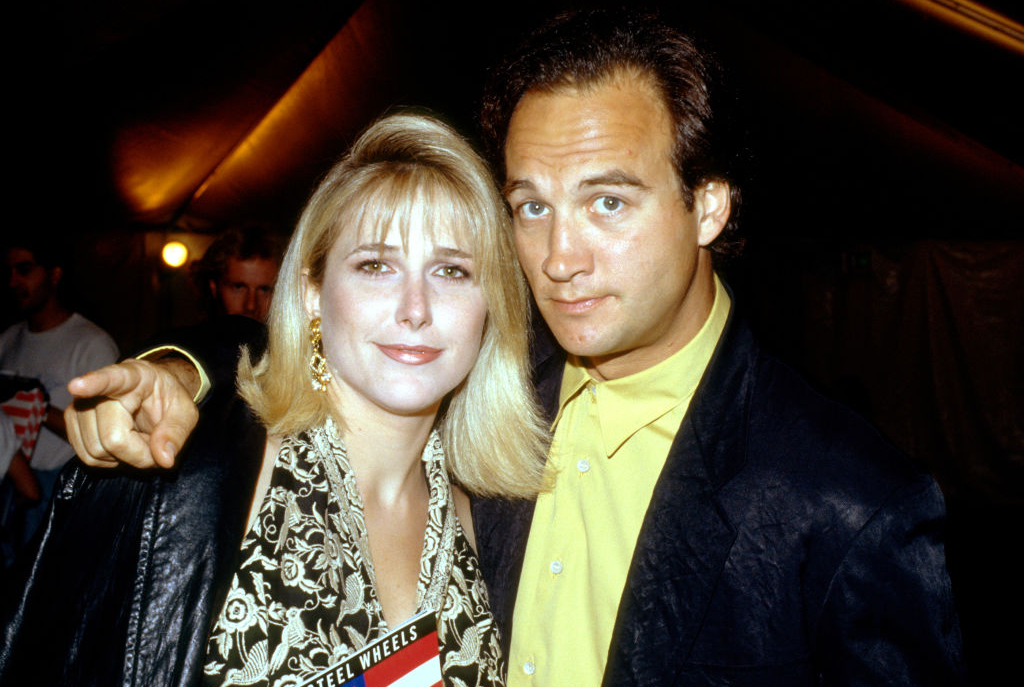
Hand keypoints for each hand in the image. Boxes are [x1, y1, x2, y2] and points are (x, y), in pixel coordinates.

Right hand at [65, 358, 199, 468]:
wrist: (151, 398)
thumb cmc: (168, 401)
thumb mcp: (186, 412)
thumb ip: (177, 432)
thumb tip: (163, 459)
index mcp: (134, 376)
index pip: (112, 378)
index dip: (93, 383)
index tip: (77, 386)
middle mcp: (99, 388)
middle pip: (112, 438)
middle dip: (138, 452)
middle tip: (155, 444)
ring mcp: (80, 405)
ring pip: (96, 451)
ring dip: (124, 457)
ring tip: (138, 439)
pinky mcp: (73, 423)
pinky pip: (88, 458)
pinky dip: (110, 460)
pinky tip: (123, 445)